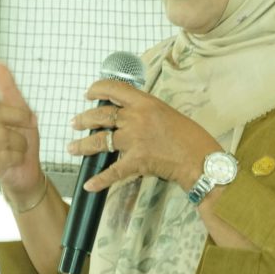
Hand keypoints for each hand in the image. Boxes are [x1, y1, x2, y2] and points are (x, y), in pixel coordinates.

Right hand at [0, 62, 41, 200]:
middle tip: (31, 123)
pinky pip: (9, 154)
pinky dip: (19, 156)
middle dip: (19, 116)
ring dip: (21, 141)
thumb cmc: (22, 140)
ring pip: (6, 135)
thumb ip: (8, 89)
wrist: (26, 171)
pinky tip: (14, 160)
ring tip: (18, 148)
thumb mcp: (21, 111)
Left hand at [68, 80, 220, 192]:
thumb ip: (146, 113)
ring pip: (100, 141)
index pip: (115, 89)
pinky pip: (112, 171)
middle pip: (102, 115)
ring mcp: (135, 139)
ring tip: (73, 147)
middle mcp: (137, 118)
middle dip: (84, 119)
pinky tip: (89, 184)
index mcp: (146, 102)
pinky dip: (99, 180)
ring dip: (83, 145)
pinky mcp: (136, 161)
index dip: (97, 88)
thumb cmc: (190, 138)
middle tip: (75, 123)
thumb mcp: (167, 114)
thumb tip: (128, 116)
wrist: (201, 160)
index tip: (89, 94)